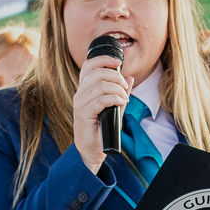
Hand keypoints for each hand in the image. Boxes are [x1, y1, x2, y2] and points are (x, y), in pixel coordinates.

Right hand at [72, 55, 131, 173]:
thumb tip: (130, 77)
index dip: (103, 59)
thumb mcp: (114, 107)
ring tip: (123, 98)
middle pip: (96, 72)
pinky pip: (101, 100)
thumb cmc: (101, 129)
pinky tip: (121, 103)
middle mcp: (80, 94)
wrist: (91, 150)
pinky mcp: (84, 115)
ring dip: (117, 89)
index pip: (88, 65)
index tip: (118, 62)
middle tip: (125, 87)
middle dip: (116, 76)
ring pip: (100, 85)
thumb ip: (120, 92)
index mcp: (84, 90)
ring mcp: (80, 104)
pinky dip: (115, 99)